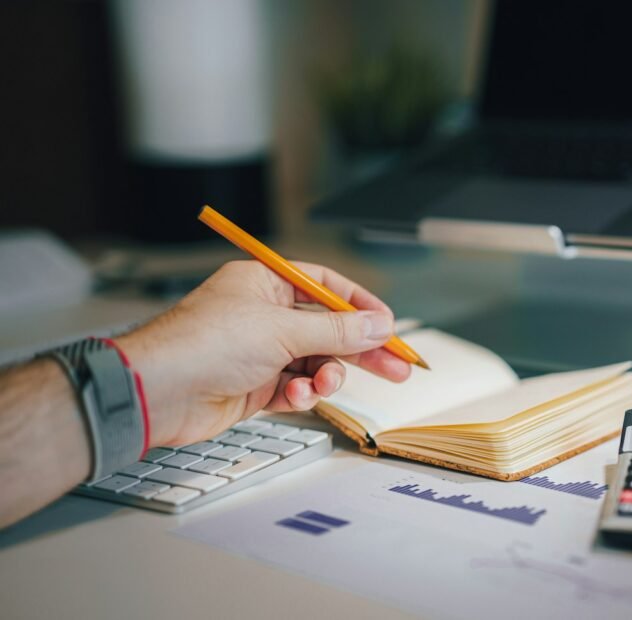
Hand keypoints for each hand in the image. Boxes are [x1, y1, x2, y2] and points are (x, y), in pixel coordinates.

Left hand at [115, 260, 410, 446]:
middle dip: (361, 350)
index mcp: (265, 283)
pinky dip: (301, 395)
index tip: (389, 326)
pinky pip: (295, 388)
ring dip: (326, 376)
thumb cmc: (204, 344)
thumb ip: (337, 330)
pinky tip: (296, 398)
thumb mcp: (282, 329)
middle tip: (397, 367)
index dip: (360, 305)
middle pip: (328, 328)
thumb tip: (378, 325)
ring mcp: (259, 352)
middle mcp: (263, 314)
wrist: (157, 391)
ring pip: (315, 362)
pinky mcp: (254, 386)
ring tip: (324, 384)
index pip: (326, 286)